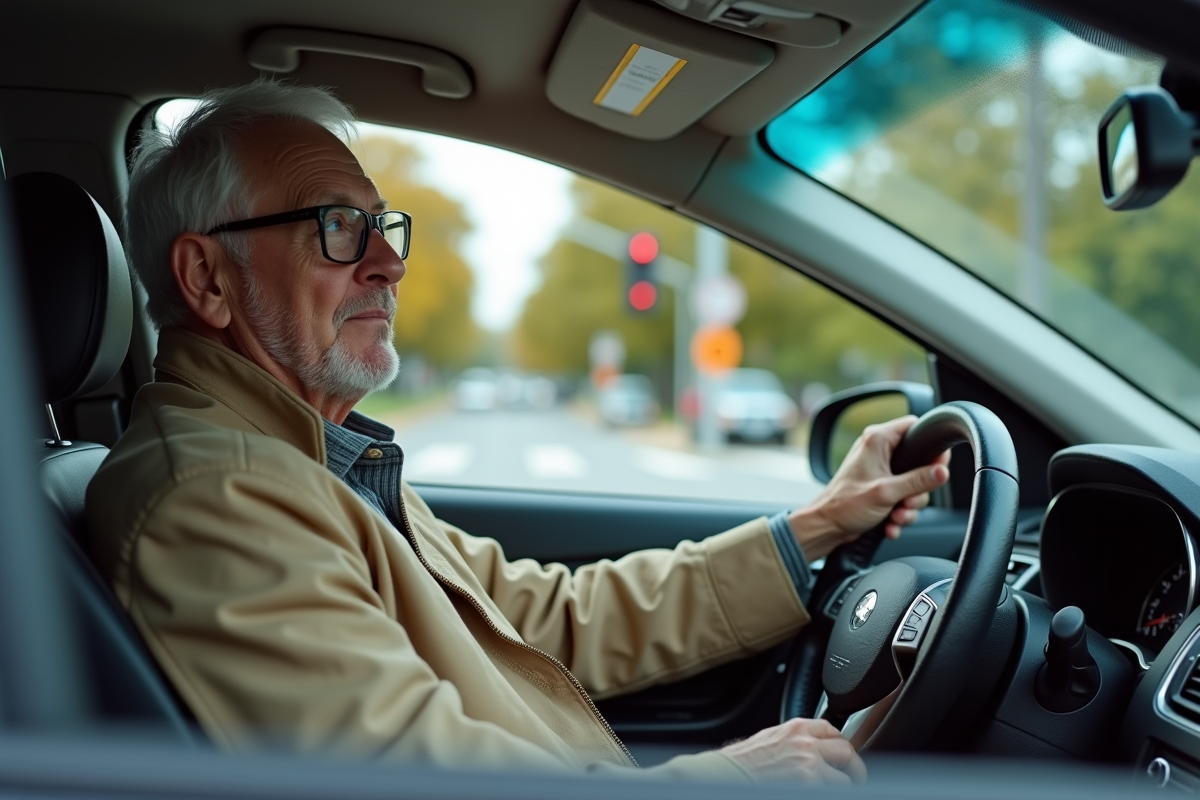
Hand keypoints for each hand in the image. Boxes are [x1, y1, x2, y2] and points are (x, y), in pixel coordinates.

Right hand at [721, 718, 866, 783]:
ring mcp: (810, 767)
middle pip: (846, 751)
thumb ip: (795, 739)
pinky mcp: (810, 786)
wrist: (728, 776)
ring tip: (829, 789)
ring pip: (844, 780)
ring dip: (839, 787)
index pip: (832, 730)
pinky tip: (816, 790)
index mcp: (796, 728)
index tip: (843, 757)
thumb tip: (815, 748)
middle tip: (853, 779)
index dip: (841, 745)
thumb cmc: (743, 762)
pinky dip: (827, 792)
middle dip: (852, 767)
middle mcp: (806, 744)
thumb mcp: (771, 738)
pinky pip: (832, 791)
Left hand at [790, 415, 949, 561]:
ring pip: (913, 486)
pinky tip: (890, 524)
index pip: (915, 427)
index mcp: (878, 440)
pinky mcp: (880, 487)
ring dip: (908, 506)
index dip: (930, 446)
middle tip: (907, 502)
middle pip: (919, 463)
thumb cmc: (846, 505)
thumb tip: (942, 472)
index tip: (937, 466)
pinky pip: (902, 497)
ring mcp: (880, 470)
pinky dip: (899, 513)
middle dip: (917, 490)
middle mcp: (879, 451)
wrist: (827, 526)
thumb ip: (918, 481)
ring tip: (895, 516)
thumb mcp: (888, 492)